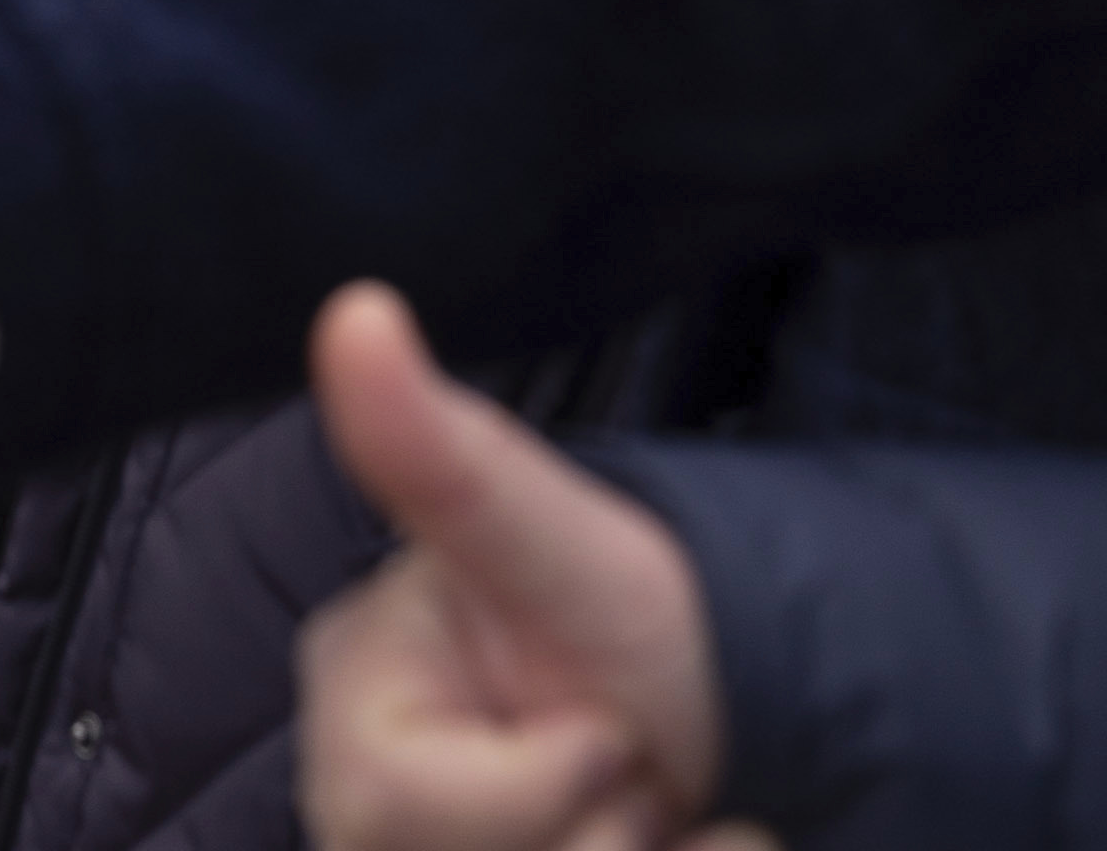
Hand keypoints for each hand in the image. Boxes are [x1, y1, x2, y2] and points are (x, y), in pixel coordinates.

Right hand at [295, 285, 754, 850]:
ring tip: (654, 819)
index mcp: (356, 688)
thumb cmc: (645, 612)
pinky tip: (673, 848)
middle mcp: (357, 796)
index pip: (393, 806)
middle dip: (591, 837)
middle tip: (632, 773)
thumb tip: (353, 310)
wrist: (753, 708)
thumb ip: (441, 455)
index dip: (541, 778)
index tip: (601, 721)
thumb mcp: (558, 542)